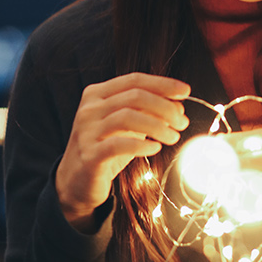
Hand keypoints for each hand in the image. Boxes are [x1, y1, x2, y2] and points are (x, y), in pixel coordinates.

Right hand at [56, 72, 189, 228]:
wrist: (76, 181)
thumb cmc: (105, 148)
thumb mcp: (126, 126)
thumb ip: (147, 111)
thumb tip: (178, 105)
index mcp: (97, 94)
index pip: (134, 80)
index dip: (163, 84)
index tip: (185, 91)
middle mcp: (89, 109)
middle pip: (134, 97)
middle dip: (165, 107)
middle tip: (182, 121)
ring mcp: (87, 131)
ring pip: (128, 117)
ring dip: (158, 125)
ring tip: (173, 136)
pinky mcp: (90, 155)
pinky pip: (120, 145)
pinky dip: (142, 144)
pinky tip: (155, 147)